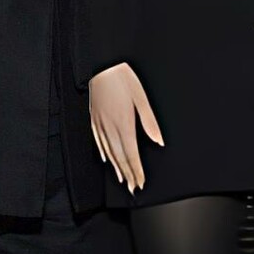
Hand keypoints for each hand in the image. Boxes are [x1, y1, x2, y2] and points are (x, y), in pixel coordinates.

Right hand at [89, 63, 164, 193]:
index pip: (131, 154)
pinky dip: (104, 153)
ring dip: (116, 167)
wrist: (102, 65)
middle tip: (134, 188)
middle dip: (128, 174)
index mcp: (123, 123)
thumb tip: (159, 141)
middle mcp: (110, 127)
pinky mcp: (94, 118)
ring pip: (109, 151)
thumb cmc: (123, 78)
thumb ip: (150, 121)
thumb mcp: (141, 97)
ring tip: (123, 179)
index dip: (136, 170)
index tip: (141, 182)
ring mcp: (100, 124)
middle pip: (120, 156)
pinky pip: (98, 141)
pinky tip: (107, 160)